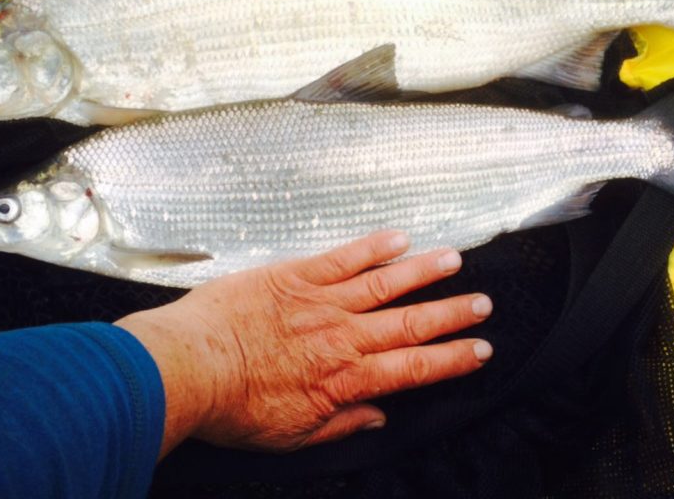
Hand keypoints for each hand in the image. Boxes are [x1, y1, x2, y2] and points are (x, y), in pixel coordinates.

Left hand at [116, 230, 492, 457]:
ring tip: (454, 261)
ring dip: (424, 272)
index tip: (481, 350)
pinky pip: (343, 257)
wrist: (189, 367)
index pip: (414, 368)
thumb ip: (341, 424)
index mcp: (345, 379)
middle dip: (453, 314)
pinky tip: (399, 237)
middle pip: (411, 323)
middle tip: (484, 304)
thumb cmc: (233, 407)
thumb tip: (377, 416)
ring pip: (385, 283)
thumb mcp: (291, 436)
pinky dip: (374, 247)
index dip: (452, 359)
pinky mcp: (296, 274)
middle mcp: (344, 337)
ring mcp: (322, 301)